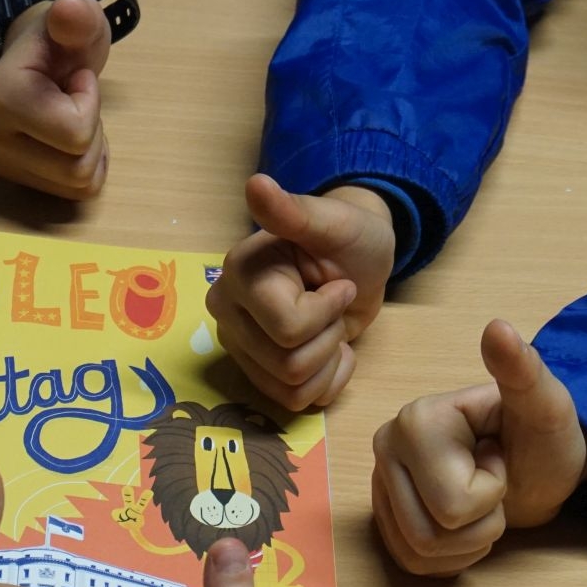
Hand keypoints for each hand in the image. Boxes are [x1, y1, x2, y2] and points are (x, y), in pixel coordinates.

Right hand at [0, 0, 110, 198]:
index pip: (76, 133)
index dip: (90, 103)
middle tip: (74, 100)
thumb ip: (77, 18)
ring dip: (91, 150)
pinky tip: (72, 139)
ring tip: (72, 116)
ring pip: (79, 184)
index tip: (75, 79)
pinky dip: (87, 167)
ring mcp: (2, 165)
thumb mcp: (77, 22)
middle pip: (78, 168)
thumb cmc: (61, 41)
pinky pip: (77, 194)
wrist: (38, 59)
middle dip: (92, 131)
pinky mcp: (17, 182)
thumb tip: (69, 10)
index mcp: (3, 99)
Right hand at [207, 175, 394, 410]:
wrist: (359, 263)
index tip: (335, 282)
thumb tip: (255, 184)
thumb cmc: (348, 237)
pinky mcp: (257, 374)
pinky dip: (327, 379)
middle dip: (328, 336)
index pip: (288, 329)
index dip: (328, 310)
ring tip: (329, 323)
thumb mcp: (331, 222)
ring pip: (292, 389)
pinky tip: (329, 348)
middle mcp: (227, 313)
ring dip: (328, 359)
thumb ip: (292, 211)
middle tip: (331, 303)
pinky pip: (298, 403)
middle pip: (288, 365)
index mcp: (238, 274)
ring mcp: (240, 347)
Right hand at [372, 319, 586, 576]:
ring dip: (468, 541)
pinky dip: (449, 557)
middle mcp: (384, 447)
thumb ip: (522, 369)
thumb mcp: (546, 406)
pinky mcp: (383, 516)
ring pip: (418, 552)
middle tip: (492, 484)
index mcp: (414, 420)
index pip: (453, 504)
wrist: (536, 465)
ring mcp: (379, 482)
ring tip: (480, 503)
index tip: (498, 455)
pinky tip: (465, 525)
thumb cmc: (541, 437)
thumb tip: (497, 327)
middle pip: (430, 533)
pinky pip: (410, 562)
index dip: (491, 492)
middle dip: (480, 523)